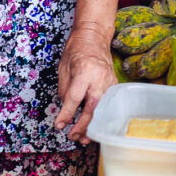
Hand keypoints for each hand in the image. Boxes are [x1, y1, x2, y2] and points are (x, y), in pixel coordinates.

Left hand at [54, 25, 116, 144]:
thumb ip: (65, 90)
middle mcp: (99, 78)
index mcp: (84, 71)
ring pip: (104, 110)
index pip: (74, 98)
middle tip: (73, 136)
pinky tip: (97, 126)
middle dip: (83, 126)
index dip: (66, 114)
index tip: (60, 125)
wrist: (94, 37)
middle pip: (93, 108)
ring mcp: (110, 82)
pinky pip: (110, 106)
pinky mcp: (115, 85)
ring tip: (85, 138)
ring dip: (95, 126)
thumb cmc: (77, 50)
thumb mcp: (63, 68)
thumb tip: (66, 109)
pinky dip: (103, 118)